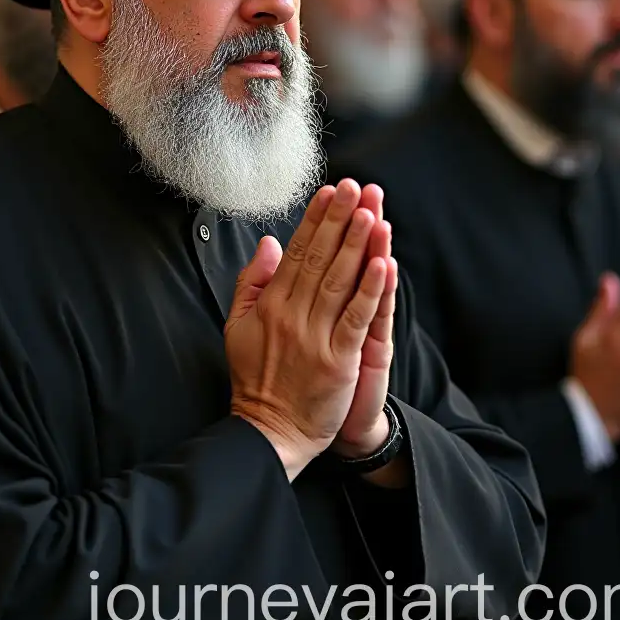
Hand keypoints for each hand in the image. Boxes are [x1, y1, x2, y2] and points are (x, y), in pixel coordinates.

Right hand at [225, 179, 390, 479]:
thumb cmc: (256, 380)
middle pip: (320, 258)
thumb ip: (252, 283)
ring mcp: (317, 337)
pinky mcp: (339, 360)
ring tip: (370, 211)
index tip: (329, 191)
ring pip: (339, 281)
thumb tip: (269, 244)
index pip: (296, 252)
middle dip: (339, 219)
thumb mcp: (238, 326)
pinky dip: (370, 290)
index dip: (314, 219)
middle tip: (354, 187)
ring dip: (356, 244)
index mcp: (271, 305)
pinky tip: (381, 263)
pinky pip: (356, 318)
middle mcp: (293, 315)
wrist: (269, 432)